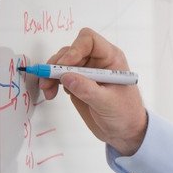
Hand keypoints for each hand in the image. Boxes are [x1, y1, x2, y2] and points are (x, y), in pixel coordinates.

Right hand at [40, 28, 147, 155]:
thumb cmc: (125, 115)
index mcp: (111, 59)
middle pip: (70, 50)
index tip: (65, 66)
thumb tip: (66, 76)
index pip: (89, 40)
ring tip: (47, 89)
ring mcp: (86, 72)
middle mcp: (97, 61)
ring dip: (51, 74)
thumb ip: (87, 89)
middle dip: (57, 64)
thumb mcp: (108, 103)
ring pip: (62, 62)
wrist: (125, 132)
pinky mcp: (77, 83)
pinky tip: (51, 93)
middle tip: (48, 80)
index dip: (74, 49)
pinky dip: (51, 82)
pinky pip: (59, 75)